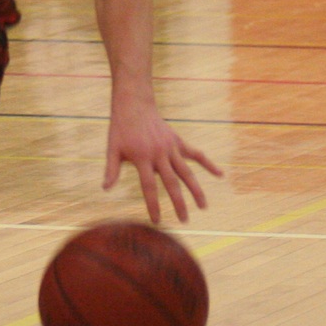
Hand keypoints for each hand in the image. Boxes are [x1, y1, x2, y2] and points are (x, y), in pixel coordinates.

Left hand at [104, 94, 222, 223]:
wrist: (135, 104)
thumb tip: (106, 189)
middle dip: (178, 203)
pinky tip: (220, 174)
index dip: (153, 204)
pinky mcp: (178, 142)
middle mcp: (159, 154)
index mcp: (142, 157)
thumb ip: (111, 169)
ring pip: (187, 171)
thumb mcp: (112, 148)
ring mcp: (171, 147)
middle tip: (184, 221)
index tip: (157, 221)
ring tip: (203, 207)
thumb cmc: (121, 128)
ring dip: (196, 189)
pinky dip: (208, 164)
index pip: (149, 186)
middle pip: (172, 182)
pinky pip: (196, 154)